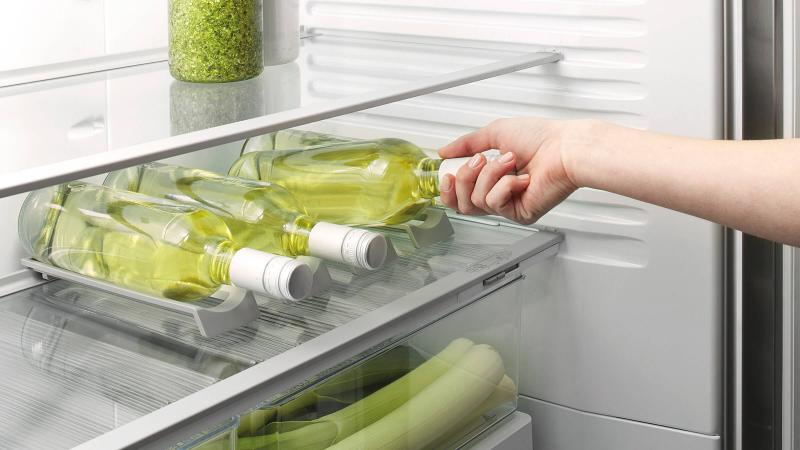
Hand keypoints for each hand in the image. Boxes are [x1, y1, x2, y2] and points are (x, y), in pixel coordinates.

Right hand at [438, 117, 593, 223]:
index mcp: (493, 176)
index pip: (460, 193)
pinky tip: (522, 177)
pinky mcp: (520, 214)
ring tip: (510, 161)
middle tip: (480, 160)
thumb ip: (467, 143)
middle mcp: (499, 193)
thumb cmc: (542, 138)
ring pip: (477, 201)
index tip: (448, 171)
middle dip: (466, 178)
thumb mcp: (495, 133)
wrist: (565, 148)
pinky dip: (505, 185)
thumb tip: (445, 151)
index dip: (449, 186)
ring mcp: (509, 205)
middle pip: (462, 203)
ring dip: (490, 175)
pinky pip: (495, 203)